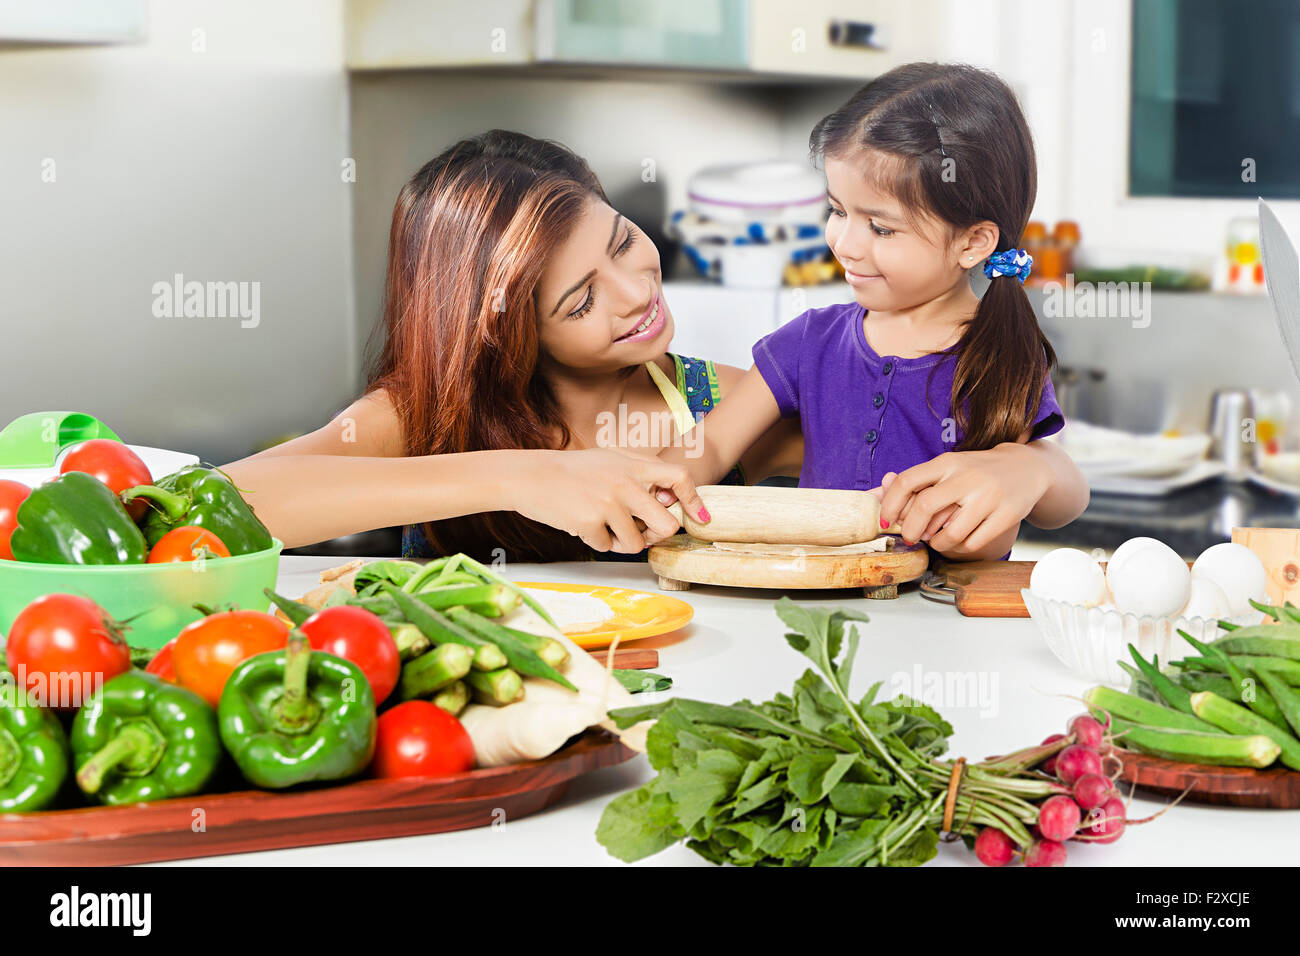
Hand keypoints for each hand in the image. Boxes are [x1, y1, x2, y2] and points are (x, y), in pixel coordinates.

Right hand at [514, 449, 705, 553]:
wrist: (532, 476)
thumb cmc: (573, 470)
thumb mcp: (611, 458)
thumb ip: (640, 472)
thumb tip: (668, 497)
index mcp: (634, 466)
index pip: (679, 478)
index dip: (695, 500)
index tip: (702, 518)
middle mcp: (625, 483)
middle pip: (667, 525)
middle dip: (658, 535)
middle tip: (643, 532)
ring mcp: (608, 503)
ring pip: (637, 544)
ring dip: (623, 542)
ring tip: (604, 526)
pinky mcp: (589, 522)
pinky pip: (607, 547)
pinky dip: (598, 542)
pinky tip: (583, 524)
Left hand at [875, 444, 1048, 554]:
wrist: (1028, 467)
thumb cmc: (977, 471)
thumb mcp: (949, 467)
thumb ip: (916, 481)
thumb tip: (875, 494)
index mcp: (948, 462)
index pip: (907, 481)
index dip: (890, 505)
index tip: (886, 521)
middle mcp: (967, 477)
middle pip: (924, 506)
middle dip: (911, 529)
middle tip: (910, 537)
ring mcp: (989, 497)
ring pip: (949, 533)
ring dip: (937, 544)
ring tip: (937, 540)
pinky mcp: (1007, 516)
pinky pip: (973, 543)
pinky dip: (960, 548)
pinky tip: (959, 542)